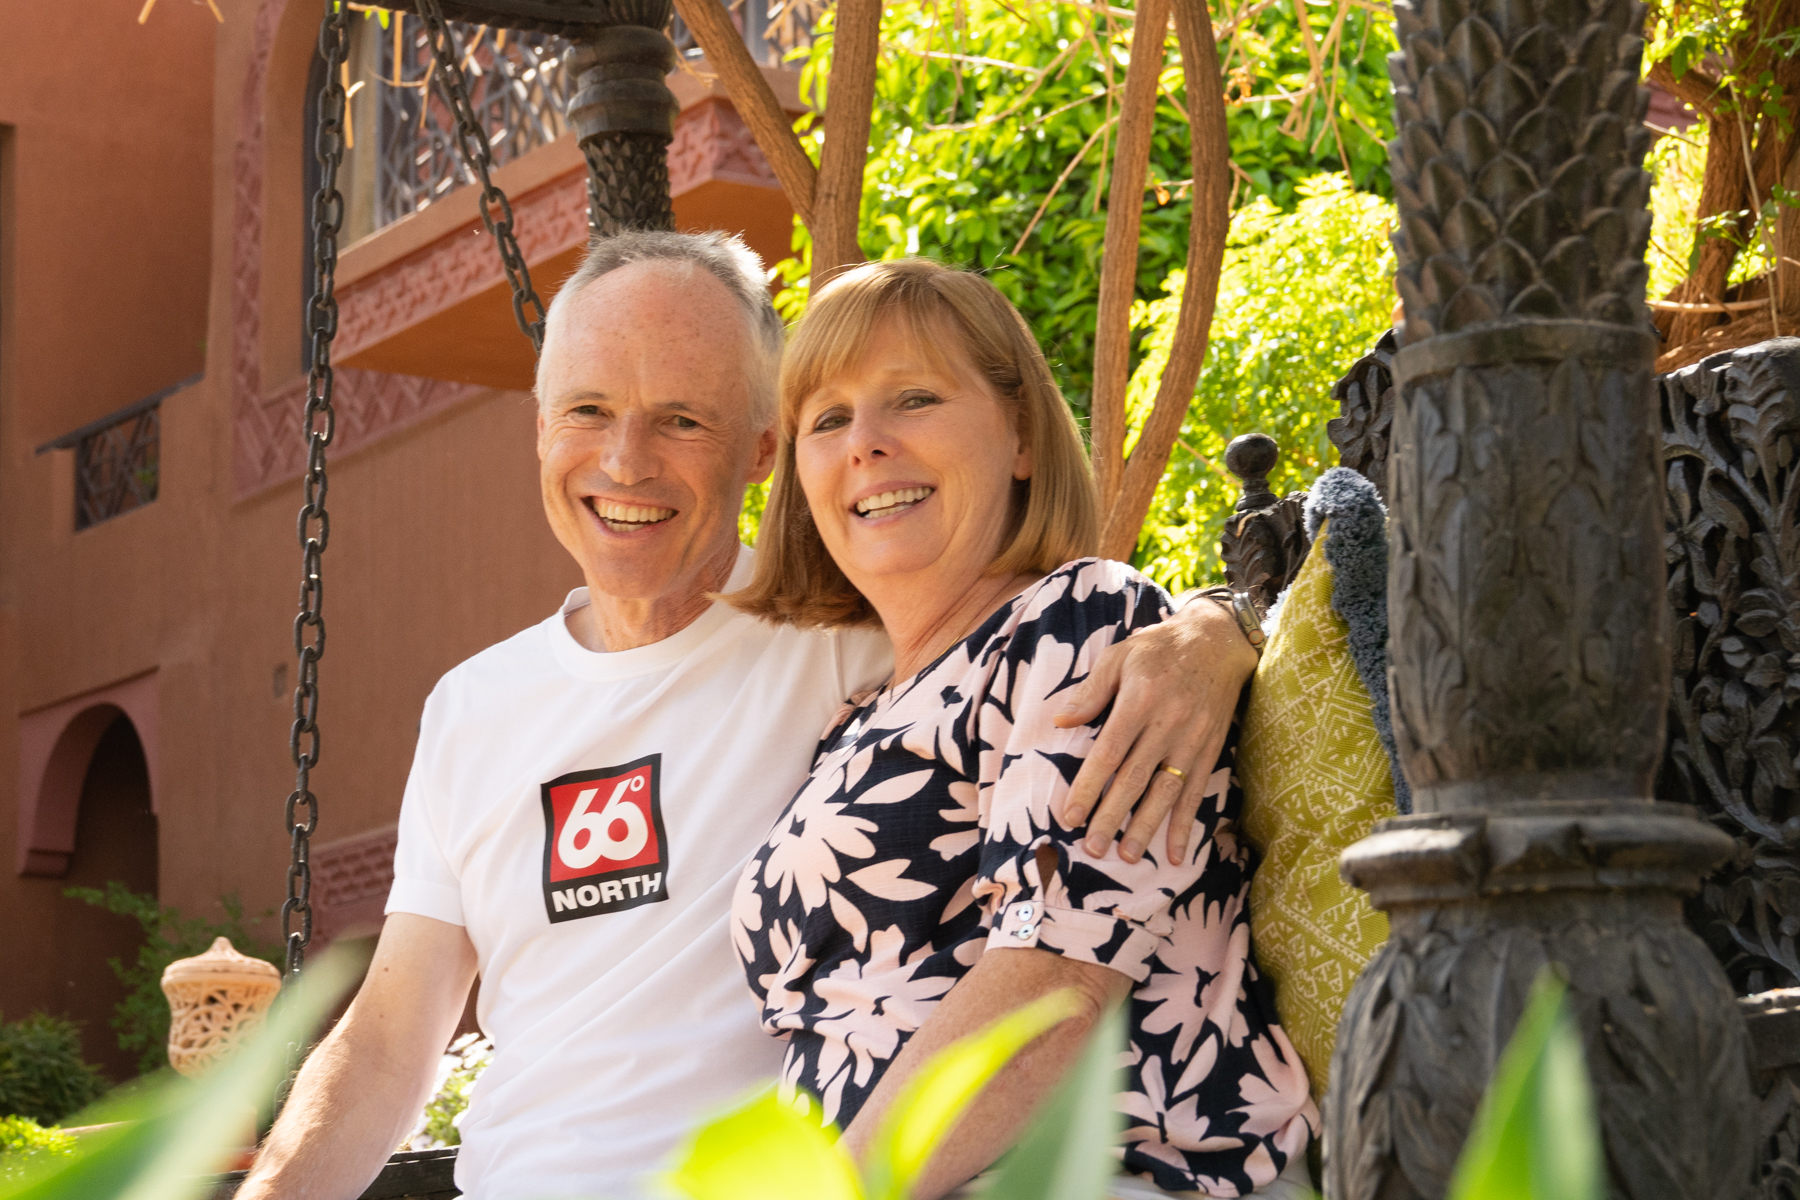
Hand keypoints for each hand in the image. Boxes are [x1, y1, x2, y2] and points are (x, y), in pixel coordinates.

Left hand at [1052, 597, 1256, 863]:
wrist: (1217, 641)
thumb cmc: (1158, 648)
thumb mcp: (1119, 655)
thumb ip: (1092, 690)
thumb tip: (1060, 720)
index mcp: (1140, 700)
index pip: (1109, 752)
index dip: (1090, 787)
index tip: (1071, 816)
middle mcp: (1168, 723)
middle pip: (1135, 779)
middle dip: (1113, 816)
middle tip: (1093, 848)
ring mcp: (1192, 740)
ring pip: (1166, 791)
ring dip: (1146, 827)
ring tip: (1127, 856)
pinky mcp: (1210, 750)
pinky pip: (1196, 792)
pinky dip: (1185, 824)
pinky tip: (1174, 853)